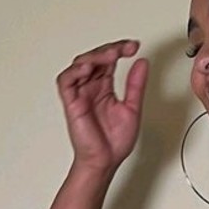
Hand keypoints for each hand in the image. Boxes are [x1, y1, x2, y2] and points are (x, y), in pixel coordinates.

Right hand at [55, 39, 147, 173]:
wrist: (105, 162)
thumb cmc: (114, 142)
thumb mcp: (132, 108)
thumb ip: (136, 85)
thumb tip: (142, 63)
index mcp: (105, 87)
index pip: (109, 60)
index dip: (120, 49)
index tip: (135, 46)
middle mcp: (91, 87)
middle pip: (95, 57)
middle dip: (110, 49)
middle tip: (125, 48)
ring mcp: (80, 93)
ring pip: (81, 64)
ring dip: (95, 56)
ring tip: (111, 55)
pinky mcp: (71, 102)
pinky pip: (66, 80)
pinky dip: (75, 71)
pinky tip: (89, 68)